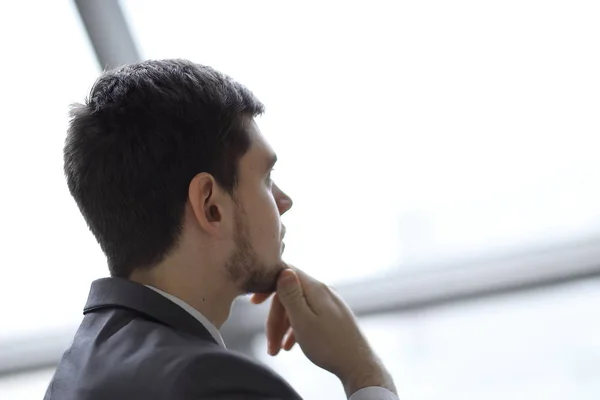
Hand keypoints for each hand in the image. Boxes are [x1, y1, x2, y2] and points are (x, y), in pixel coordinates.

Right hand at [251, 268, 396, 396]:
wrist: (359, 366)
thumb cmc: (329, 346)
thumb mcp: (303, 320)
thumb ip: (291, 295)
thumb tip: (283, 269)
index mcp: (315, 289)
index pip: (287, 273)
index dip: (268, 285)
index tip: (254, 302)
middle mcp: (324, 291)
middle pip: (290, 295)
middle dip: (275, 318)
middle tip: (269, 344)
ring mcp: (329, 304)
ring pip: (298, 308)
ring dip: (284, 327)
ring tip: (276, 350)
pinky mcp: (333, 316)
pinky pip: (309, 316)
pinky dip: (296, 329)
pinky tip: (290, 346)